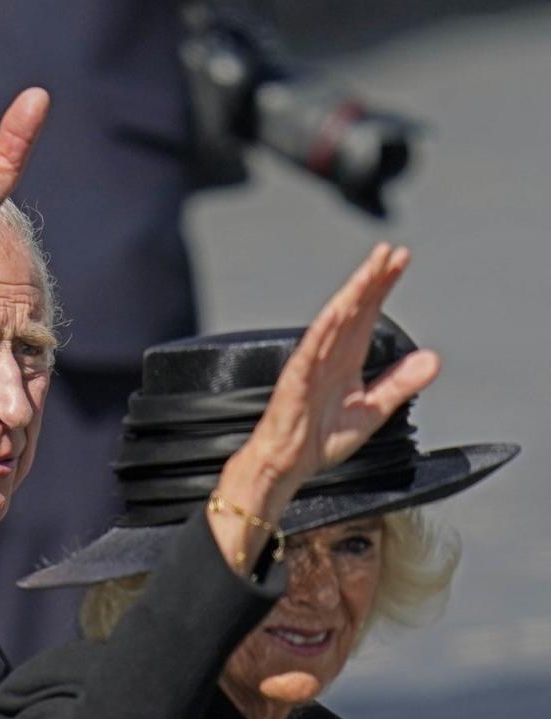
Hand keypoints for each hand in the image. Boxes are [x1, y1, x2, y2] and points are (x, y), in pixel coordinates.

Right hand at [209, 244, 438, 570]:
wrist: (285, 465)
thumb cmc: (317, 439)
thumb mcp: (372, 411)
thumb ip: (399, 384)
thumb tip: (432, 360)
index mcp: (346, 360)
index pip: (367, 314)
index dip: (382, 287)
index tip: (400, 260)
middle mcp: (329, 355)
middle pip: (352, 309)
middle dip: (371, 279)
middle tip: (391, 252)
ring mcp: (310, 365)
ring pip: (333, 322)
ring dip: (351, 294)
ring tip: (370, 270)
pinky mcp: (295, 380)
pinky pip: (310, 350)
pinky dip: (324, 329)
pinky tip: (338, 309)